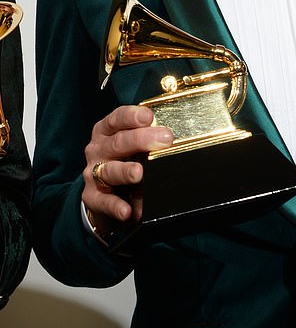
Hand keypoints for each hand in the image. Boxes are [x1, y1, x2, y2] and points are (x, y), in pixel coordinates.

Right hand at [82, 105, 173, 227]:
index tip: (150, 116)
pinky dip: (115, 206)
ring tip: (139, 173)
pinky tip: (127, 210)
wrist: (102, 189)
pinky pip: (103, 201)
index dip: (133, 116)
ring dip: (125, 171)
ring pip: (110, 170)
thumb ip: (147, 135)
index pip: (117, 118)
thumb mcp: (130, 141)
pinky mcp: (92, 196)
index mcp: (106, 130)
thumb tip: (172, 136)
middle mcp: (98, 149)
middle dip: (142, 140)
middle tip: (165, 139)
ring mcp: (93, 173)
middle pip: (118, 142)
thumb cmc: (123, 157)